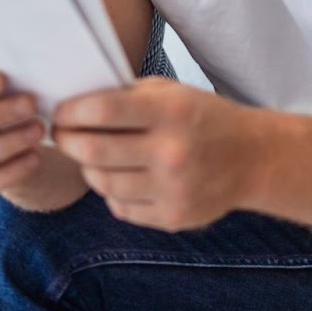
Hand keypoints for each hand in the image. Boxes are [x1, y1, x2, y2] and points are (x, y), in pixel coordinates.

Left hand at [51, 79, 259, 231]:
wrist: (252, 158)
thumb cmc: (202, 118)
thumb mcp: (171, 92)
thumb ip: (126, 96)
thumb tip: (73, 104)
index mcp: (171, 111)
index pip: (103, 110)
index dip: (71, 111)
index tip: (59, 112)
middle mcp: (172, 151)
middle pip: (93, 150)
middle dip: (67, 141)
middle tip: (61, 134)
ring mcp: (174, 189)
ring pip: (102, 182)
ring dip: (88, 168)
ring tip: (90, 156)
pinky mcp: (174, 217)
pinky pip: (121, 207)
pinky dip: (112, 193)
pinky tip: (120, 178)